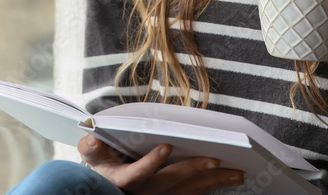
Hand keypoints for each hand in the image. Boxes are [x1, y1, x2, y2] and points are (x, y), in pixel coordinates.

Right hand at [77, 135, 243, 194]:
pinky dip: (213, 186)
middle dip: (195, 170)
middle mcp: (146, 193)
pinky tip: (228, 179)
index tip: (166, 147)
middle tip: (216, 159)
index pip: (138, 174)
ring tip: (237, 173)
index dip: (152, 162)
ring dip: (214, 182)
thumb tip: (89, 138)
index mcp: (125, 180)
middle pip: (173, 182)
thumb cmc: (103, 168)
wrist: (110, 189)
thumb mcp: (91, 157)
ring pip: (191, 191)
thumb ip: (90, 148)